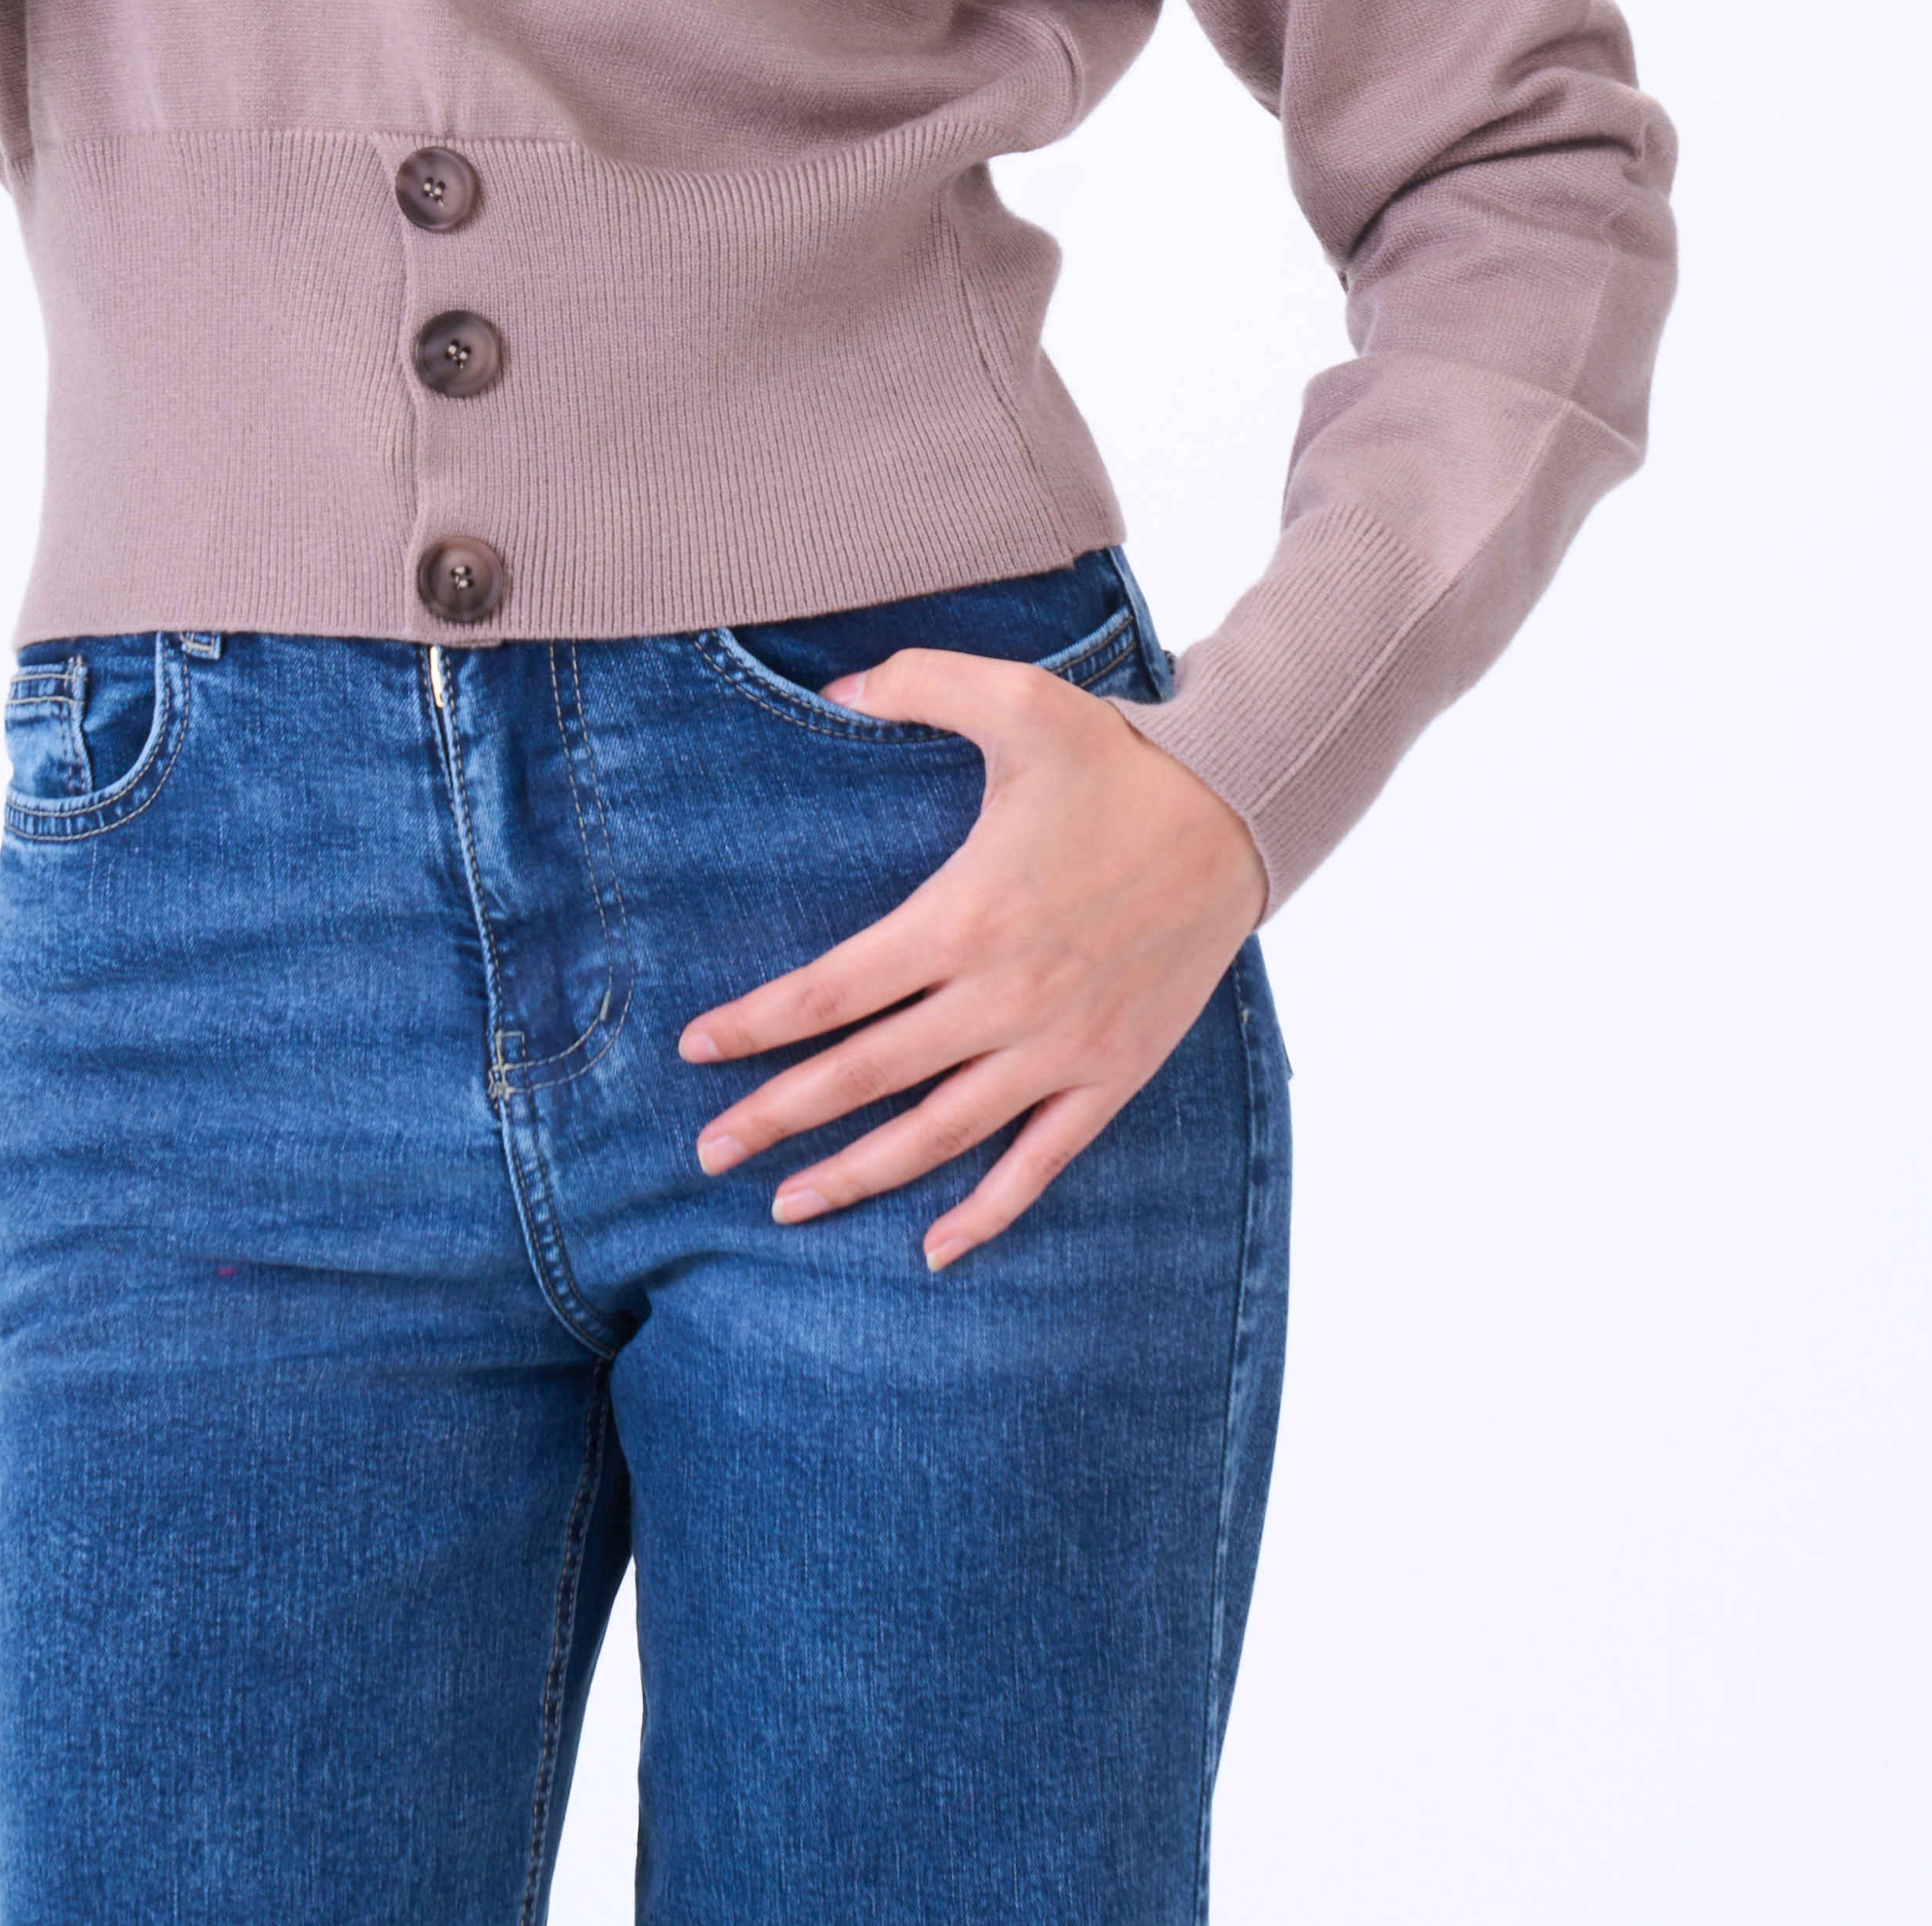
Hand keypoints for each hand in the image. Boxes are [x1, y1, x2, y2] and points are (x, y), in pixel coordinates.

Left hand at [676, 648, 1268, 1269]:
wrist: (1237, 815)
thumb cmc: (1117, 759)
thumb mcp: (1017, 698)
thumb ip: (916, 682)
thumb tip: (831, 685)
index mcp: (963, 916)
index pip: (833, 991)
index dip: (757, 1024)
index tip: (694, 1049)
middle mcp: (1001, 998)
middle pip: (865, 1075)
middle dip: (777, 1117)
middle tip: (707, 1152)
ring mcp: (1058, 1048)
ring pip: (938, 1134)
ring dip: (858, 1175)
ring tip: (788, 1205)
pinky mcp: (1110, 1075)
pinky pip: (1039, 1163)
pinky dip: (986, 1212)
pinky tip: (933, 1249)